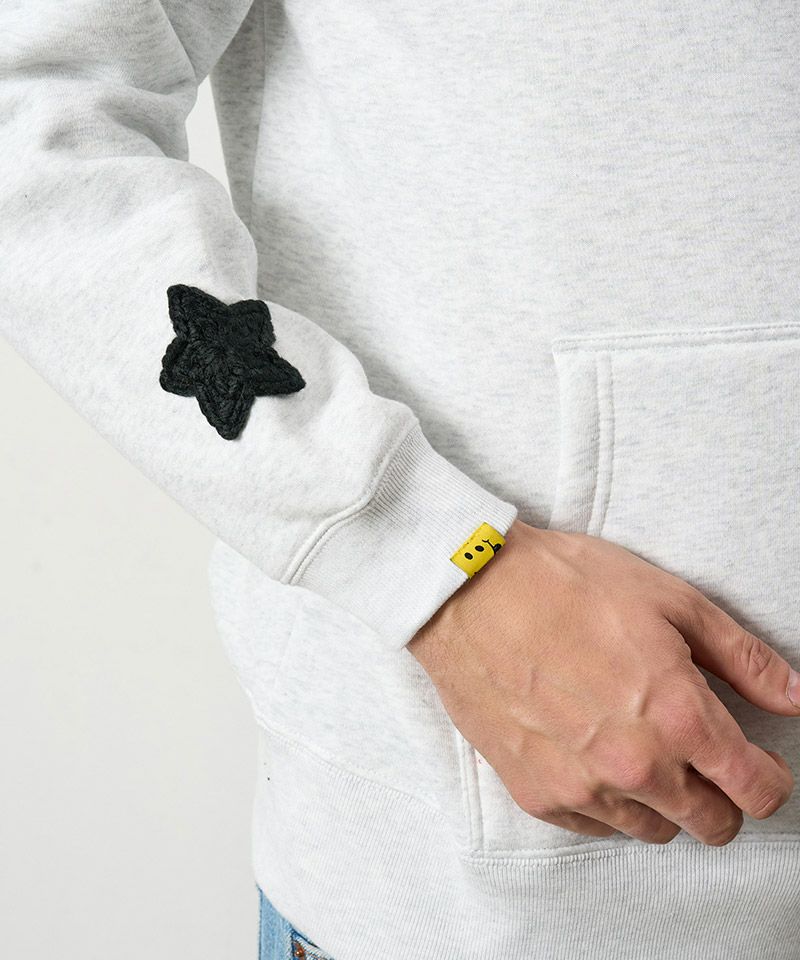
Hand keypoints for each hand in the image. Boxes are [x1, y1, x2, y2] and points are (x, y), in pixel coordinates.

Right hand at [407, 518, 796, 845]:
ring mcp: (582, 787)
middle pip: (712, 825)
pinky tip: (590, 749)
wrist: (469, 591)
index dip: (768, 778)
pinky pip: (596, 825)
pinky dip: (606, 799)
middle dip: (719, 795)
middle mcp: (636, 767)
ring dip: (660, 799)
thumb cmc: (565, 585)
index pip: (756, 791)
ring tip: (635, 744)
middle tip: (697, 754)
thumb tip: (794, 697)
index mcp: (679, 716)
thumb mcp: (669, 600)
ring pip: (654, 830)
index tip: (755, 764)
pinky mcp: (536, 794)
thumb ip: (742, 657)